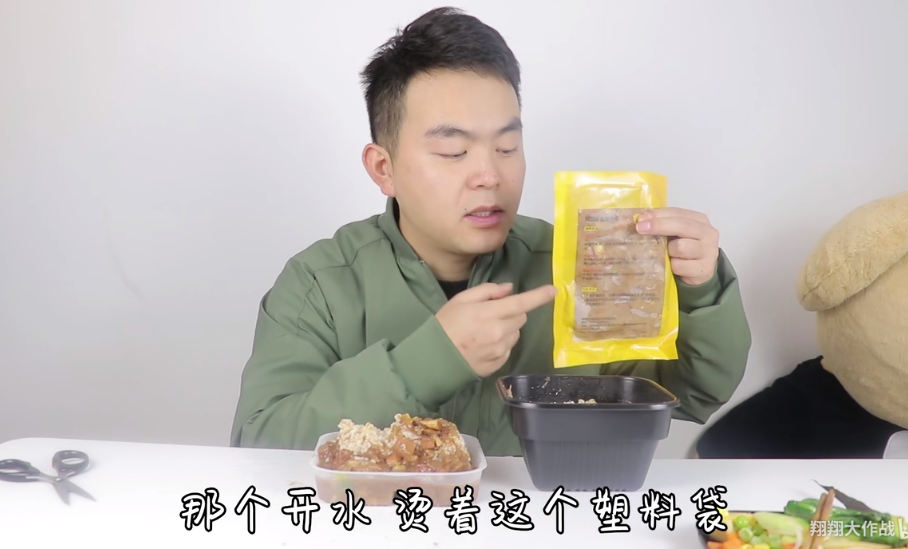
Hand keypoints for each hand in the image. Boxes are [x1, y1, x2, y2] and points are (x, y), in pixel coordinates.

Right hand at [436, 282, 556, 376]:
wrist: (433, 358)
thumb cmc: (445, 324)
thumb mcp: (461, 300)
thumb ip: (487, 291)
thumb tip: (509, 289)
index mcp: (488, 314)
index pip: (521, 303)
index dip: (539, 296)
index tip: (553, 291)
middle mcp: (498, 333)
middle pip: (521, 317)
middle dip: (513, 312)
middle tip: (493, 314)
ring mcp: (499, 350)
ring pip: (516, 333)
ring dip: (507, 329)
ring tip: (485, 332)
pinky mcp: (498, 363)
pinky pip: (509, 348)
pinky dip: (502, 344)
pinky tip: (484, 345)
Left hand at [635, 207, 719, 285]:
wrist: (700, 271)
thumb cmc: (684, 249)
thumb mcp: (676, 234)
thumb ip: (664, 225)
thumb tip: (642, 220)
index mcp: (700, 220)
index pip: (678, 213)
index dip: (659, 214)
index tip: (641, 218)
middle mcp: (708, 233)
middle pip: (682, 226)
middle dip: (659, 226)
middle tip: (640, 228)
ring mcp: (709, 252)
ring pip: (680, 247)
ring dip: (667, 251)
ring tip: (666, 255)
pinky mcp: (705, 269)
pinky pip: (679, 266)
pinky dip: (672, 266)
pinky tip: (672, 267)